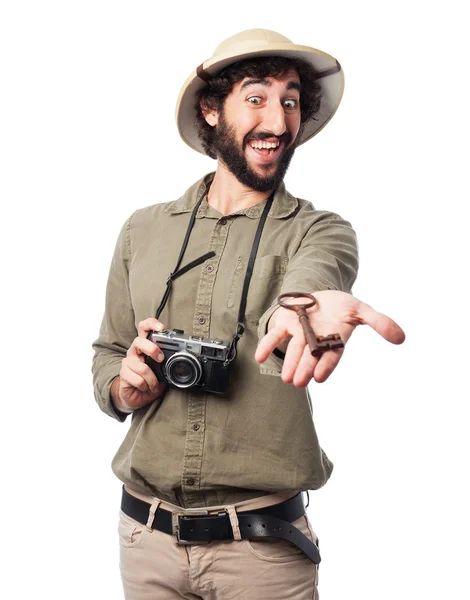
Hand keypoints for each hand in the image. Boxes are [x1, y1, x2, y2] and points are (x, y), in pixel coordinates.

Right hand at [113, 318, 166, 412]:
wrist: (135, 395)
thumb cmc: (148, 380)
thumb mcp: (160, 370)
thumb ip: (166, 363)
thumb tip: (178, 362)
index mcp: (144, 346)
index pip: (144, 328)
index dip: (151, 324)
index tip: (161, 327)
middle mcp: (134, 351)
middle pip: (139, 342)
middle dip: (152, 349)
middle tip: (160, 359)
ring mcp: (128, 362)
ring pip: (142, 367)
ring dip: (152, 379)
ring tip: (154, 385)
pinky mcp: (124, 374)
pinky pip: (137, 379)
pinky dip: (146, 386)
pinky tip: (146, 388)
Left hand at [255, 290, 404, 386]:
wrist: (322, 296)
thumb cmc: (343, 307)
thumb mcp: (362, 310)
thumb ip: (380, 322)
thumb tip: (402, 338)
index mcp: (335, 339)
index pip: (331, 356)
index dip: (326, 366)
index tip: (320, 378)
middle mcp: (316, 340)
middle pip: (311, 355)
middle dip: (305, 368)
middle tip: (298, 383)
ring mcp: (300, 332)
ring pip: (294, 348)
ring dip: (290, 362)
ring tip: (286, 378)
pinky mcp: (286, 324)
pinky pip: (274, 335)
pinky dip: (267, 345)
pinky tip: (260, 357)